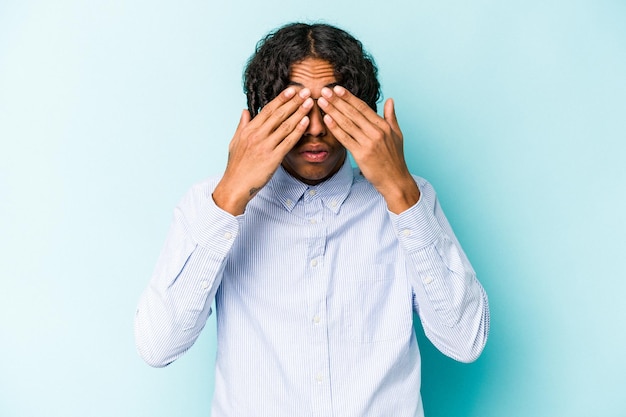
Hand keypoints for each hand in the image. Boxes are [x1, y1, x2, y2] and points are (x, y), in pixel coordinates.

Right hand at [213, 87, 312, 214]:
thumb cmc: (236, 166)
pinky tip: (306, 122)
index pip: (267, 110)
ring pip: (285, 126)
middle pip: (278, 114)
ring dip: (299, 113)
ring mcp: (265, 146)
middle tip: (305, 91)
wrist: (235, 186)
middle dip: (293, 101)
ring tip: (309, 103)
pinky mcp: (272, 158)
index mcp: (248, 130)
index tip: (291, 90)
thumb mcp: (235, 142)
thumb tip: (245, 111)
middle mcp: (257, 135)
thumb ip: (242, 125)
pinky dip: (298, 131)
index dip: (281, 99)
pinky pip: (288, 142)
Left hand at [317, 86, 419, 212]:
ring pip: (347, 123)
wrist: (395, 180)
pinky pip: (345, 138)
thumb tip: (390, 100)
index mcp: (383, 126)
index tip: (337, 89)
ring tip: (322, 102)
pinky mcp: (362, 154)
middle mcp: (376, 132)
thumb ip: (391, 116)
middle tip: (324, 90)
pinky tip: (327, 119)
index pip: (363, 107)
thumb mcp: (397, 134)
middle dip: (337, 101)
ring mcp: (369, 143)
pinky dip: (335, 128)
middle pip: (353, 112)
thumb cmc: (395, 159)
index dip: (349, 97)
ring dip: (333, 111)